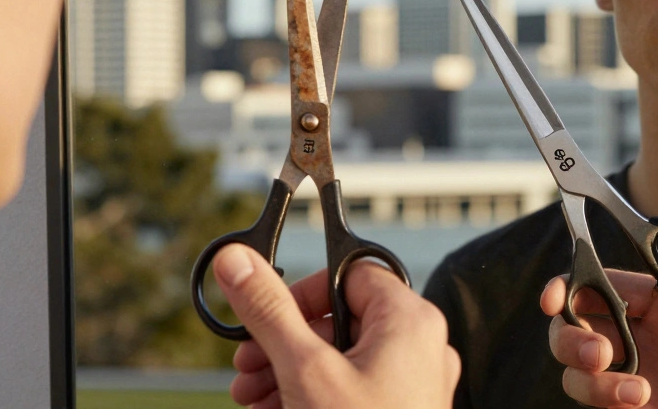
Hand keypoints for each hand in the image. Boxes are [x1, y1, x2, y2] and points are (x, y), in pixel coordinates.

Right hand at [212, 244, 459, 408]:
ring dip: (288, 372)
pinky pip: (353, 390)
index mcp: (409, 321)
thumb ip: (269, 311)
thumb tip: (237, 261)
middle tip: (246, 362)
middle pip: (340, 319)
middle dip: (283, 341)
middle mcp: (420, 347)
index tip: (264, 311)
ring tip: (250, 396)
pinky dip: (312, 395)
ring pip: (342, 359)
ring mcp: (414, 385)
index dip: (302, 290)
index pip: (350, 273)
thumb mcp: (303, 370)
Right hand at [540, 203, 657, 408]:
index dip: (572, 284)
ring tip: (631, 388)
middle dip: (570, 332)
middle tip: (595, 352)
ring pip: (577, 365)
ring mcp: (640, 375)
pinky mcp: (636, 408)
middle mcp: (649, 336)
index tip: (555, 295)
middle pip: (578, 322)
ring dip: (587, 375)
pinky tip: (638, 400)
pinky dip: (603, 396)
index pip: (606, 283)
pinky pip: (595, 398)